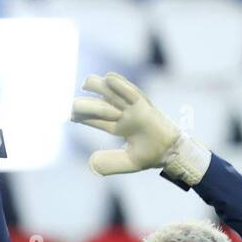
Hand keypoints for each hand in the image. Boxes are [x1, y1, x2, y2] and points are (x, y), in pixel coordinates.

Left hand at [71, 72, 209, 184]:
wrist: (171, 153)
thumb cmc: (152, 155)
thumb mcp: (129, 162)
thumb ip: (111, 163)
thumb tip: (91, 163)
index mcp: (120, 126)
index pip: (97, 119)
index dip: (83, 116)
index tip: (70, 115)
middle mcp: (124, 114)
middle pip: (101, 104)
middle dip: (86, 105)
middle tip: (72, 106)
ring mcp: (134, 107)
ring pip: (113, 93)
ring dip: (98, 86)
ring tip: (85, 83)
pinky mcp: (145, 104)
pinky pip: (131, 91)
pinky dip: (120, 84)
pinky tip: (108, 78)